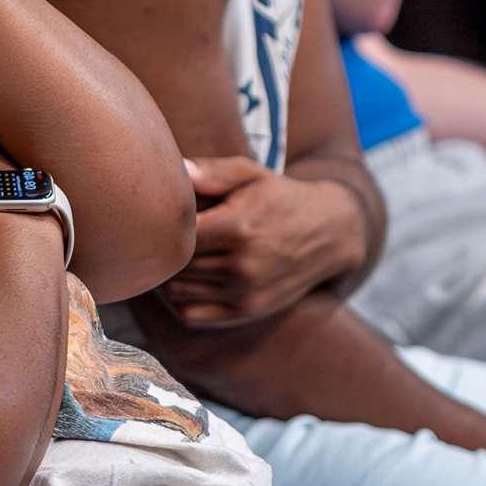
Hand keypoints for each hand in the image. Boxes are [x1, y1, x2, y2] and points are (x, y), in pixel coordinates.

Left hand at [159, 157, 362, 327]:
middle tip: (157, 236)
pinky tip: (185, 280)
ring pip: (179, 292)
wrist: (328, 232)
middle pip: (176, 265)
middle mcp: (242, 264)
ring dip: (168, 276)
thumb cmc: (280, 197)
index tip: (157, 217)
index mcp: (238, 227)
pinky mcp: (248, 311)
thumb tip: (177, 169)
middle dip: (163, 251)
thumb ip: (212, 172)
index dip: (160, 228)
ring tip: (171, 257)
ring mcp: (245, 292)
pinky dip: (180, 300)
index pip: (176, 236)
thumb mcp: (251, 173)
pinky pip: (193, 315)